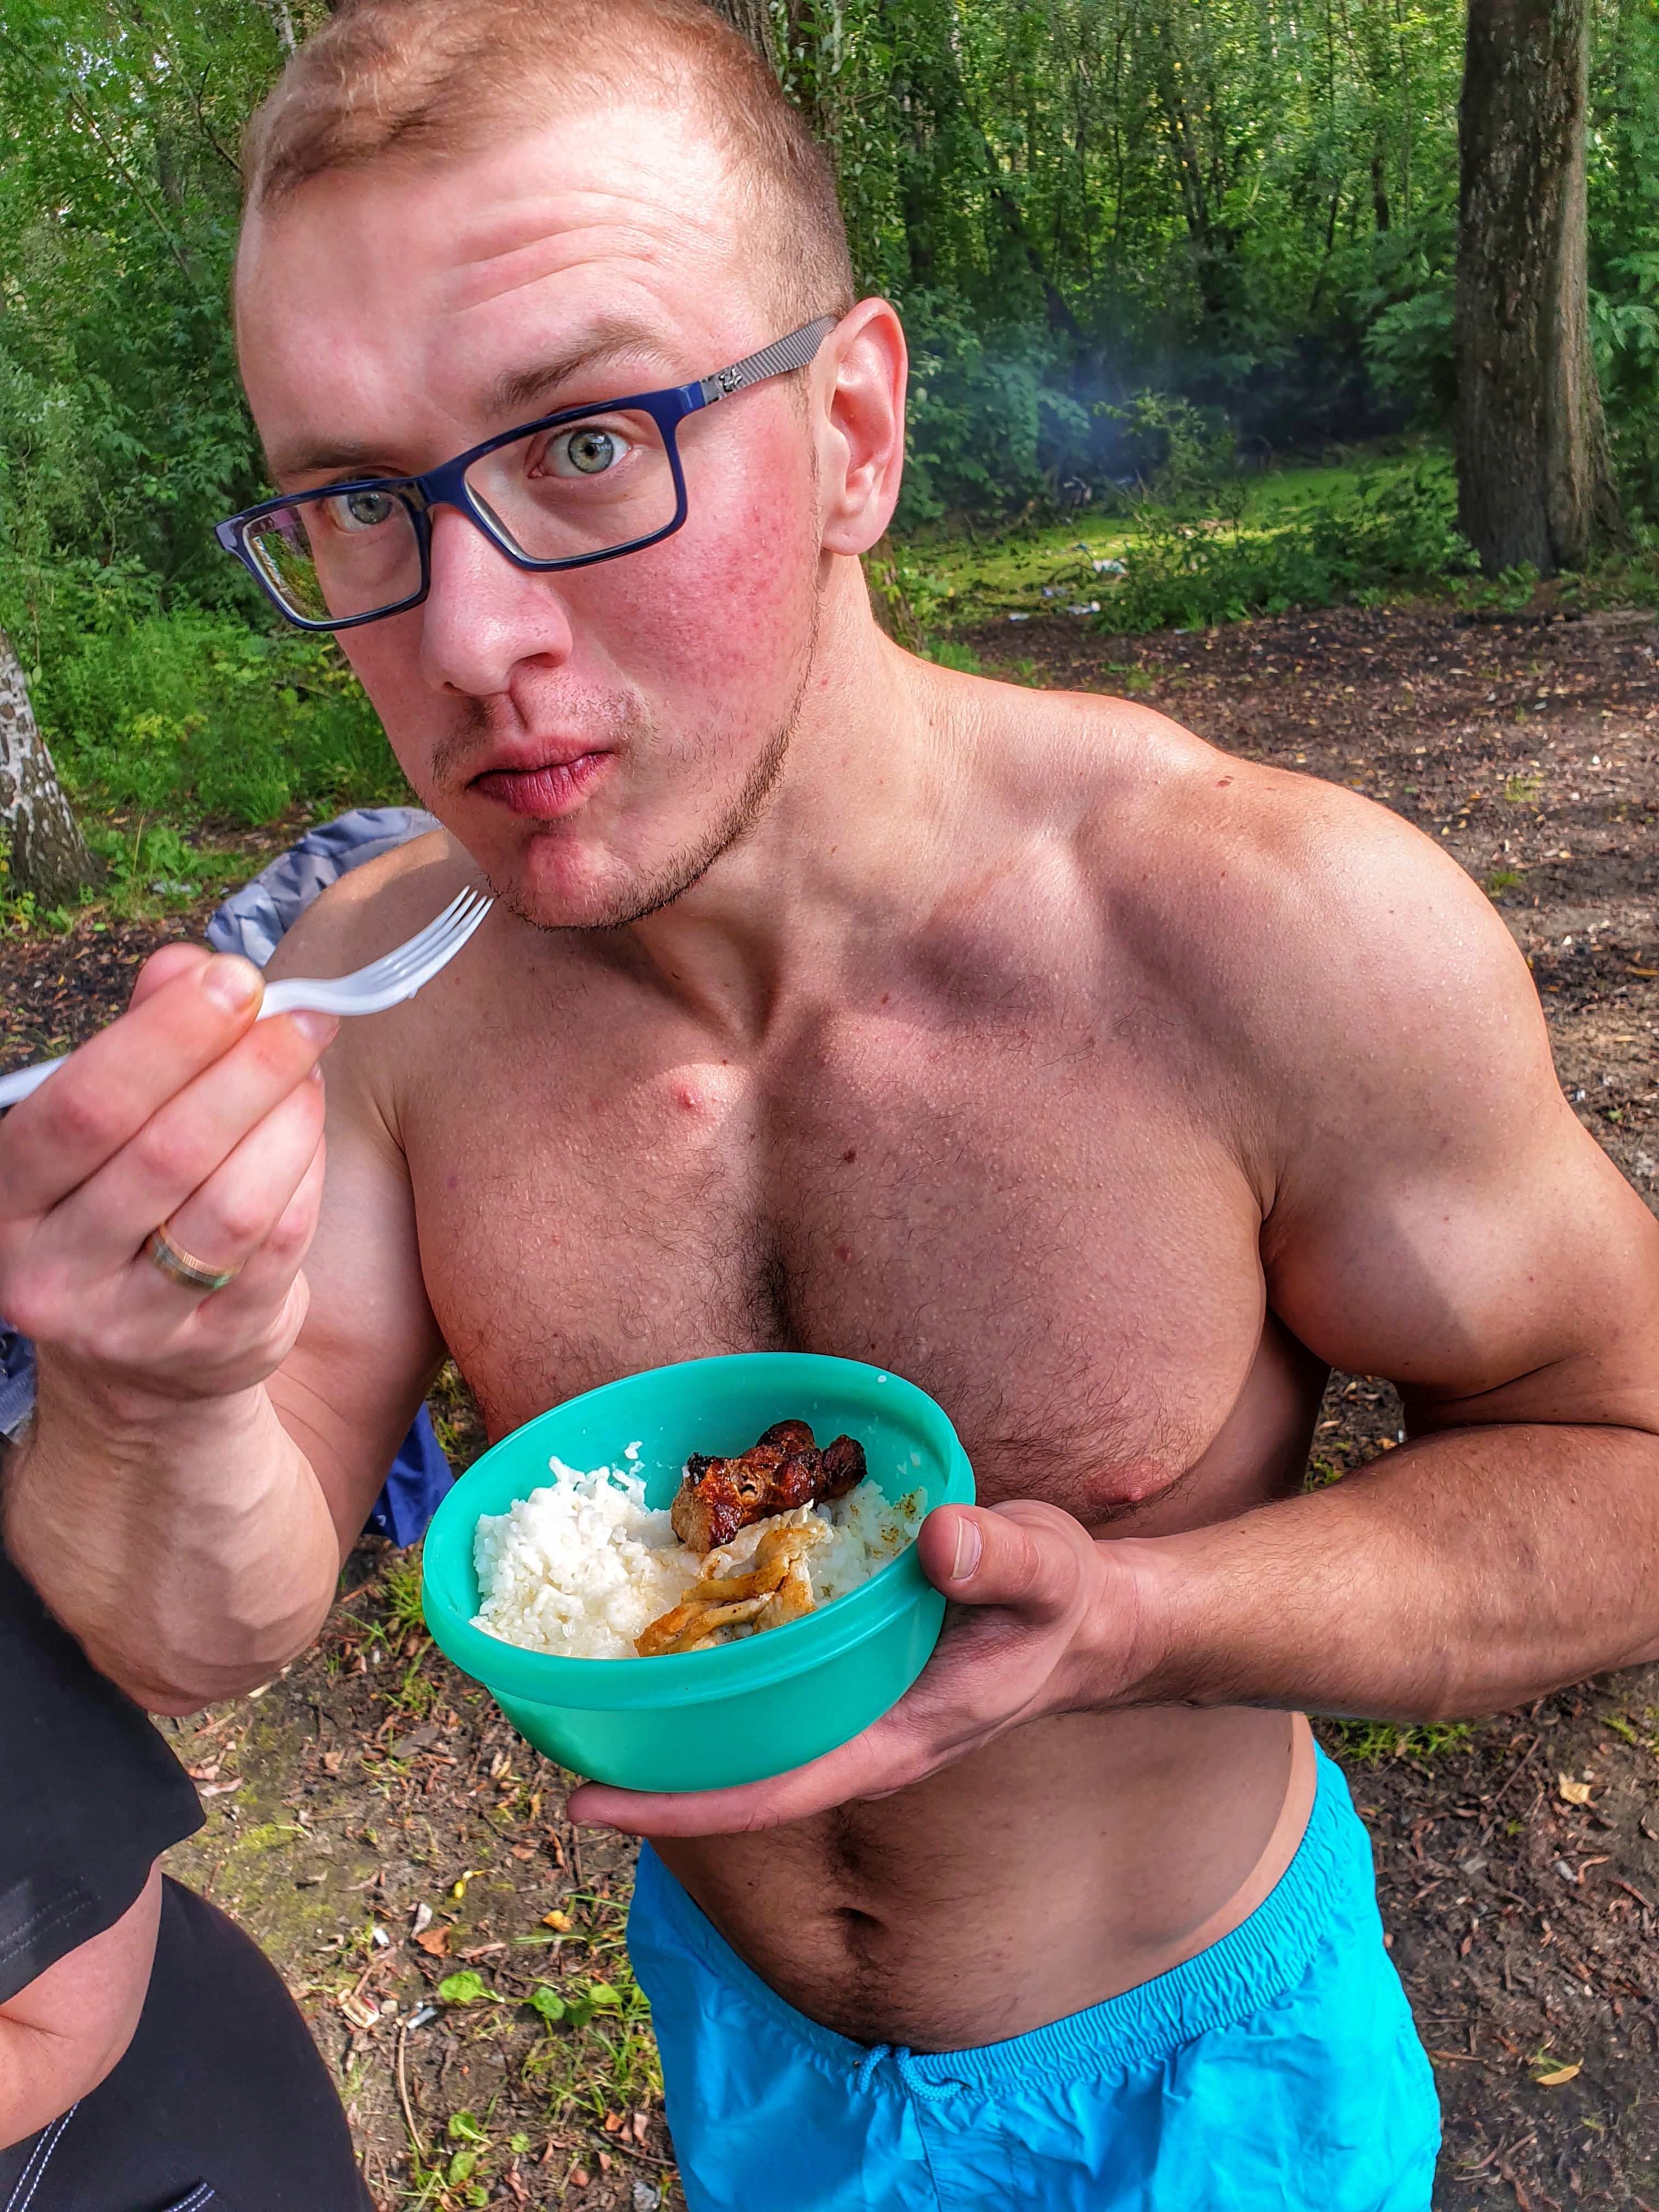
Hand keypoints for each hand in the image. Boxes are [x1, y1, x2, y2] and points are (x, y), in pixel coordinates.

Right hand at [0, 944, 336, 1414]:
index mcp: (8, 1201)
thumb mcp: (102, 1127)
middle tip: (301, 1014)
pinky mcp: (220, 1346)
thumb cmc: (115, 1210)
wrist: (136, 1366)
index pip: (81, 1108)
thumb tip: (187, 964)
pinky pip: (283, 1243)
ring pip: (235, 1203)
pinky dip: (307, 1171)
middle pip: (167, 1152)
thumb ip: (139, 1041)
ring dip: (288, 1117)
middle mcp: (56, 1273)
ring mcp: (137, 1323)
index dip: (164, 1036)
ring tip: (308, 1064)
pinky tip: (309, 1127)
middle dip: (246, 1068)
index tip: (232, 978)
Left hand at [569, 1498, 1155, 1836]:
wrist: (1081, 1618)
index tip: (587, 1805)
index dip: (676, 1806)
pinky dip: (702, 1666)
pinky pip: (759, 1686)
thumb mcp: (1048, 1569)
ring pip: (738, 1733)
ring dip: (661, 1719)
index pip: (769, 1793)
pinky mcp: (841, 1671)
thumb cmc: (1060, 1602)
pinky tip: (655, 1627)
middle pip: (731, 1774)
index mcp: (892, 1741)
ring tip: (565, 1687)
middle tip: (537, 1732)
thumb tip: (941, 1540)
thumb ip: (1003, 1555)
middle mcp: (856, 1737)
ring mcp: (846, 1710)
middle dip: (641, 1770)